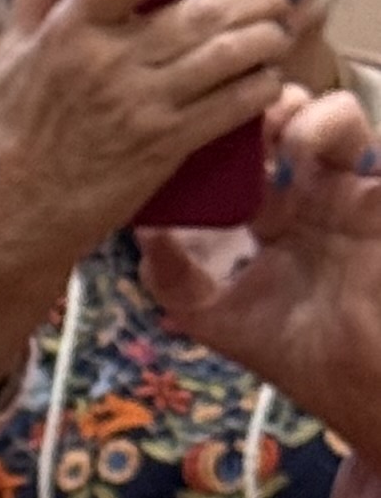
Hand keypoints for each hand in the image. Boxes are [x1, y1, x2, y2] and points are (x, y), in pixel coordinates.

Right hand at [0, 0, 295, 273]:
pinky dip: (258, 88)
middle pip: (201, 12)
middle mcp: (110, 62)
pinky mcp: (165, 145)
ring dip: (266, 38)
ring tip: (280, 28)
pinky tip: (268, 77)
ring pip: (226, 57)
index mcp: (71, 27)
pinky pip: (229, 108)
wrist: (18, 207)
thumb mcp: (14, 40)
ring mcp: (141, 105)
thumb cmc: (16, 125)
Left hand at [139, 86, 380, 470]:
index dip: (224, 129)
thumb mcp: (219, 319)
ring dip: (310, 113)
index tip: (197, 123)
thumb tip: (140, 231)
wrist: (363, 393)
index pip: (245, 151)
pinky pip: (379, 147)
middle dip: (265, 104)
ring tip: (285, 139)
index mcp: (274, 213)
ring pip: (338, 116)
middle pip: (289, 118)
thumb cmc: (300, 358)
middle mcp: (311, 195)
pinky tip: (312, 153)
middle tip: (244, 116)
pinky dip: (347, 132)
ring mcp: (353, 194)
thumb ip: (175, 280)